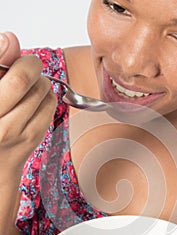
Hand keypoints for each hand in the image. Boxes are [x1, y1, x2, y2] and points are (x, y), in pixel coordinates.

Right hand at [0, 32, 56, 173]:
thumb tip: (12, 39)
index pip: (13, 78)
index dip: (17, 60)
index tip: (18, 57)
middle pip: (24, 79)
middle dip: (30, 67)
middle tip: (27, 68)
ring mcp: (14, 133)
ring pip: (42, 92)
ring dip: (40, 83)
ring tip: (28, 88)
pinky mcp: (32, 139)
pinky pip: (49, 106)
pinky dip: (46, 97)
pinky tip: (34, 102)